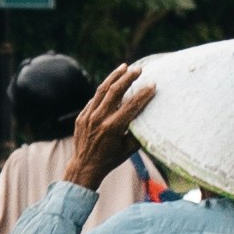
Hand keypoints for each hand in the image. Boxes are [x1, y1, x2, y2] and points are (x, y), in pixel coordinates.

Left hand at [68, 60, 151, 184]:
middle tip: (138, 69)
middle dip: (128, 78)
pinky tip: (112, 83)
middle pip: (115, 92)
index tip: (152, 85)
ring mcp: (88, 116)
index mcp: (113, 128)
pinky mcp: (81, 116)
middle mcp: (99, 119)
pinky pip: (94, 99)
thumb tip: (152, 117)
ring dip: (114, 77)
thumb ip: (139, 132)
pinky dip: (104, 90)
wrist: (85, 166)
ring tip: (124, 67)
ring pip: (102, 90)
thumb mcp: (129, 148)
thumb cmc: (111, 159)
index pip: (131, 106)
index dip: (143, 94)